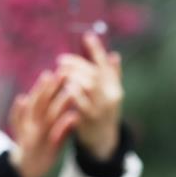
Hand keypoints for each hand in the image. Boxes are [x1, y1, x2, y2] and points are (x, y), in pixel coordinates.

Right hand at [8, 70, 78, 176]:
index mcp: (27, 119)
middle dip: (52, 88)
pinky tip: (74, 116)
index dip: (42, 86)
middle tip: (62, 72)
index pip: (35, 99)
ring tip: (71, 90)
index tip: (52, 71)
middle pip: (42, 104)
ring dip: (60, 103)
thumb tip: (22, 97)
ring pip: (50, 117)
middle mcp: (32, 126)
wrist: (26, 170)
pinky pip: (58, 136)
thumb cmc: (27, 144)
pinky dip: (64, 126)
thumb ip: (22, 113)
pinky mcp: (50, 149)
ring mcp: (40, 137)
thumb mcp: (22, 128)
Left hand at [56, 32, 123, 160]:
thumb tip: (114, 55)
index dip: (97, 49)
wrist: (103, 140)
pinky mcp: (90, 119)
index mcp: (114, 86)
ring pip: (88, 86)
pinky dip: (72, 94)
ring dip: (73, 76)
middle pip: (93, 73)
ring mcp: (101, 108)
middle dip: (76, 64)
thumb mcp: (109, 93)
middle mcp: (111, 95)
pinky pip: (80, 104)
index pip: (106, 64)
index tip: (87, 36)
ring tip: (60, 72)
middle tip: (61, 60)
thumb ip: (111, 75)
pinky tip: (63, 88)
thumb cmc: (103, 110)